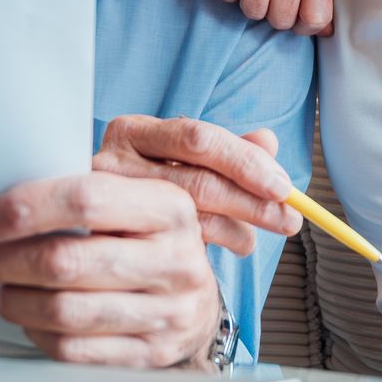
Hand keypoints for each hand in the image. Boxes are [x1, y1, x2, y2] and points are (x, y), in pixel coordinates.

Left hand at [0, 171, 220, 367]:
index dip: (25, 209)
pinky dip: (36, 331)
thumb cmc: (149, 242)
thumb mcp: (135, 199)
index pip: (86, 199)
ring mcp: (167, 313)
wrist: (198, 301)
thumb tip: (8, 198)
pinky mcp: (151, 354)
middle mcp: (175, 261)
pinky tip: (27, 315)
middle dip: (3, 259)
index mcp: (170, 208)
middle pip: (65, 261)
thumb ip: (86, 189)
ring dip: (12, 298)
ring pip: (63, 310)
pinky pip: (73, 348)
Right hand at [94, 115, 301, 255]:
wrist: (92, 227)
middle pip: (198, 182)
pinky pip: (170, 249)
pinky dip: (208, 250)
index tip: (283, 187)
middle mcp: (113, 162)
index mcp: (135, 131)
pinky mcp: (105, 243)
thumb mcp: (188, 162)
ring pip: (188, 220)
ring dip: (236, 231)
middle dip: (253, 204)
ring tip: (252, 240)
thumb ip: (229, 150)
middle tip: (290, 220)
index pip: (198, 139)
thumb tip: (268, 140)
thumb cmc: (149, 186)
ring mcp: (105, 205)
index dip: (246, 163)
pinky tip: (223, 251)